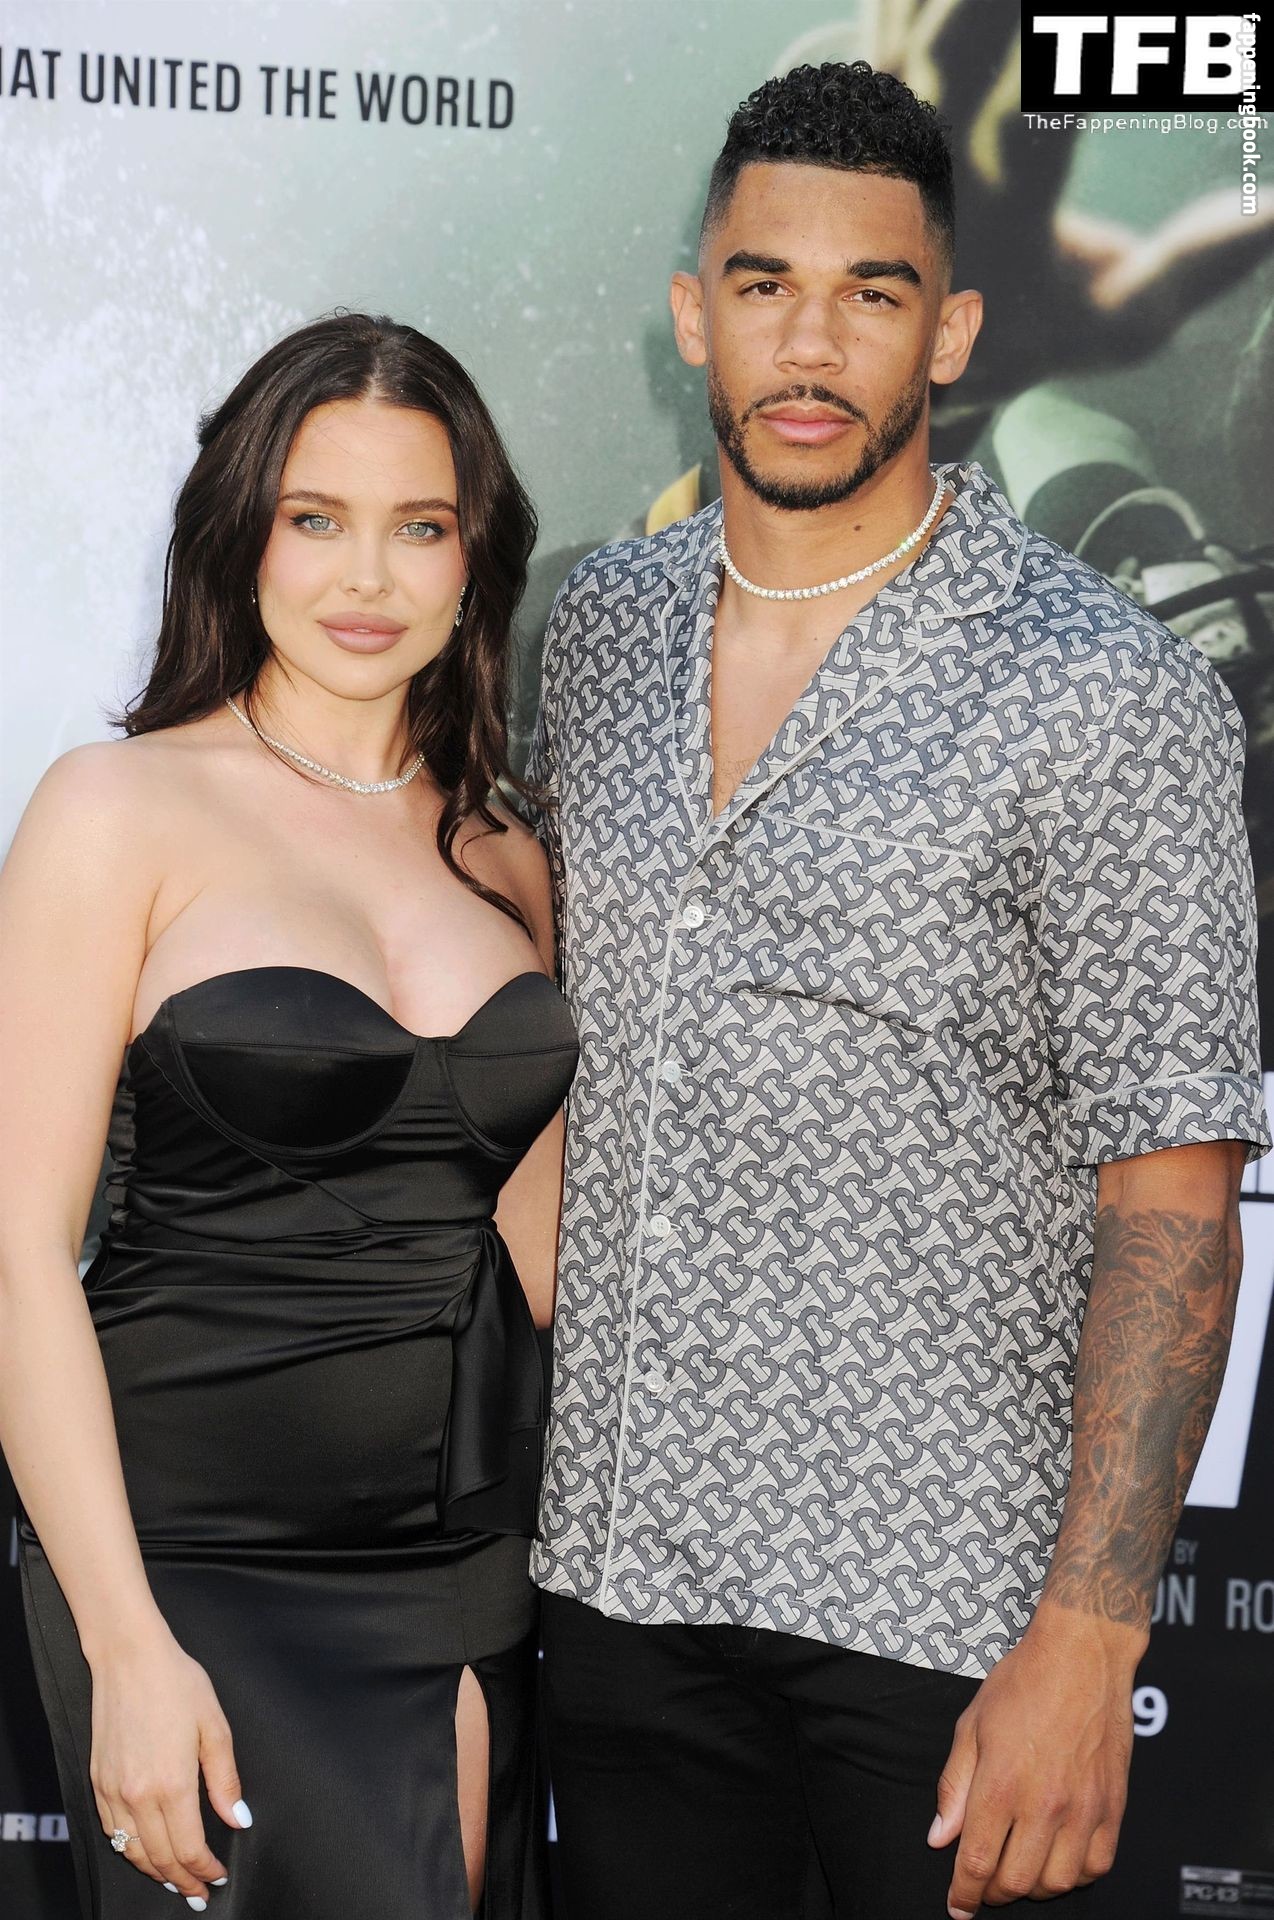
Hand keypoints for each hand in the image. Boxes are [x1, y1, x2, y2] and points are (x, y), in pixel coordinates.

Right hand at [87, 1620, 249, 1905]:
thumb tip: (237, 1818)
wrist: (129, 1658)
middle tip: (199, 1892)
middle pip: (161, 1858)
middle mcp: (139, 1794)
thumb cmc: (176, 1683)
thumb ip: (225, 1779)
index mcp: (173, 1782)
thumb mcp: (215, 1725)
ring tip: (174, 1880)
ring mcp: (114, 1791)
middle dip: (183, 1880)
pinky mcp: (97, 1782)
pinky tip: (143, 1852)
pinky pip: (111, 1831)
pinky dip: (129, 1850)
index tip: (217, 1876)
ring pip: (132, 1852)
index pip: (189, 1848)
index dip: (205, 1869)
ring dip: (155, 1872)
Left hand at [928, 1604, 1140, 1914]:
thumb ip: (955, 1785)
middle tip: (985, 1882)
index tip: (958, 1906)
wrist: (1082, 1655)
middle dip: (994, 1892)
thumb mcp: (972, 1725)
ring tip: (1020, 1869)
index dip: (964, 1893)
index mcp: (1002, 1783)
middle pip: (1017, 1881)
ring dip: (1034, 1887)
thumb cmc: (1023, 1682)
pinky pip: (1097, 1865)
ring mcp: (1084, 1808)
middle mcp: (1045, 1804)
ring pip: (1059, 1882)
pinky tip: (1060, 1860)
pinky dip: (1076, 1875)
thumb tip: (941, 1836)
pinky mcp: (1113, 1806)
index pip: (978, 1862)